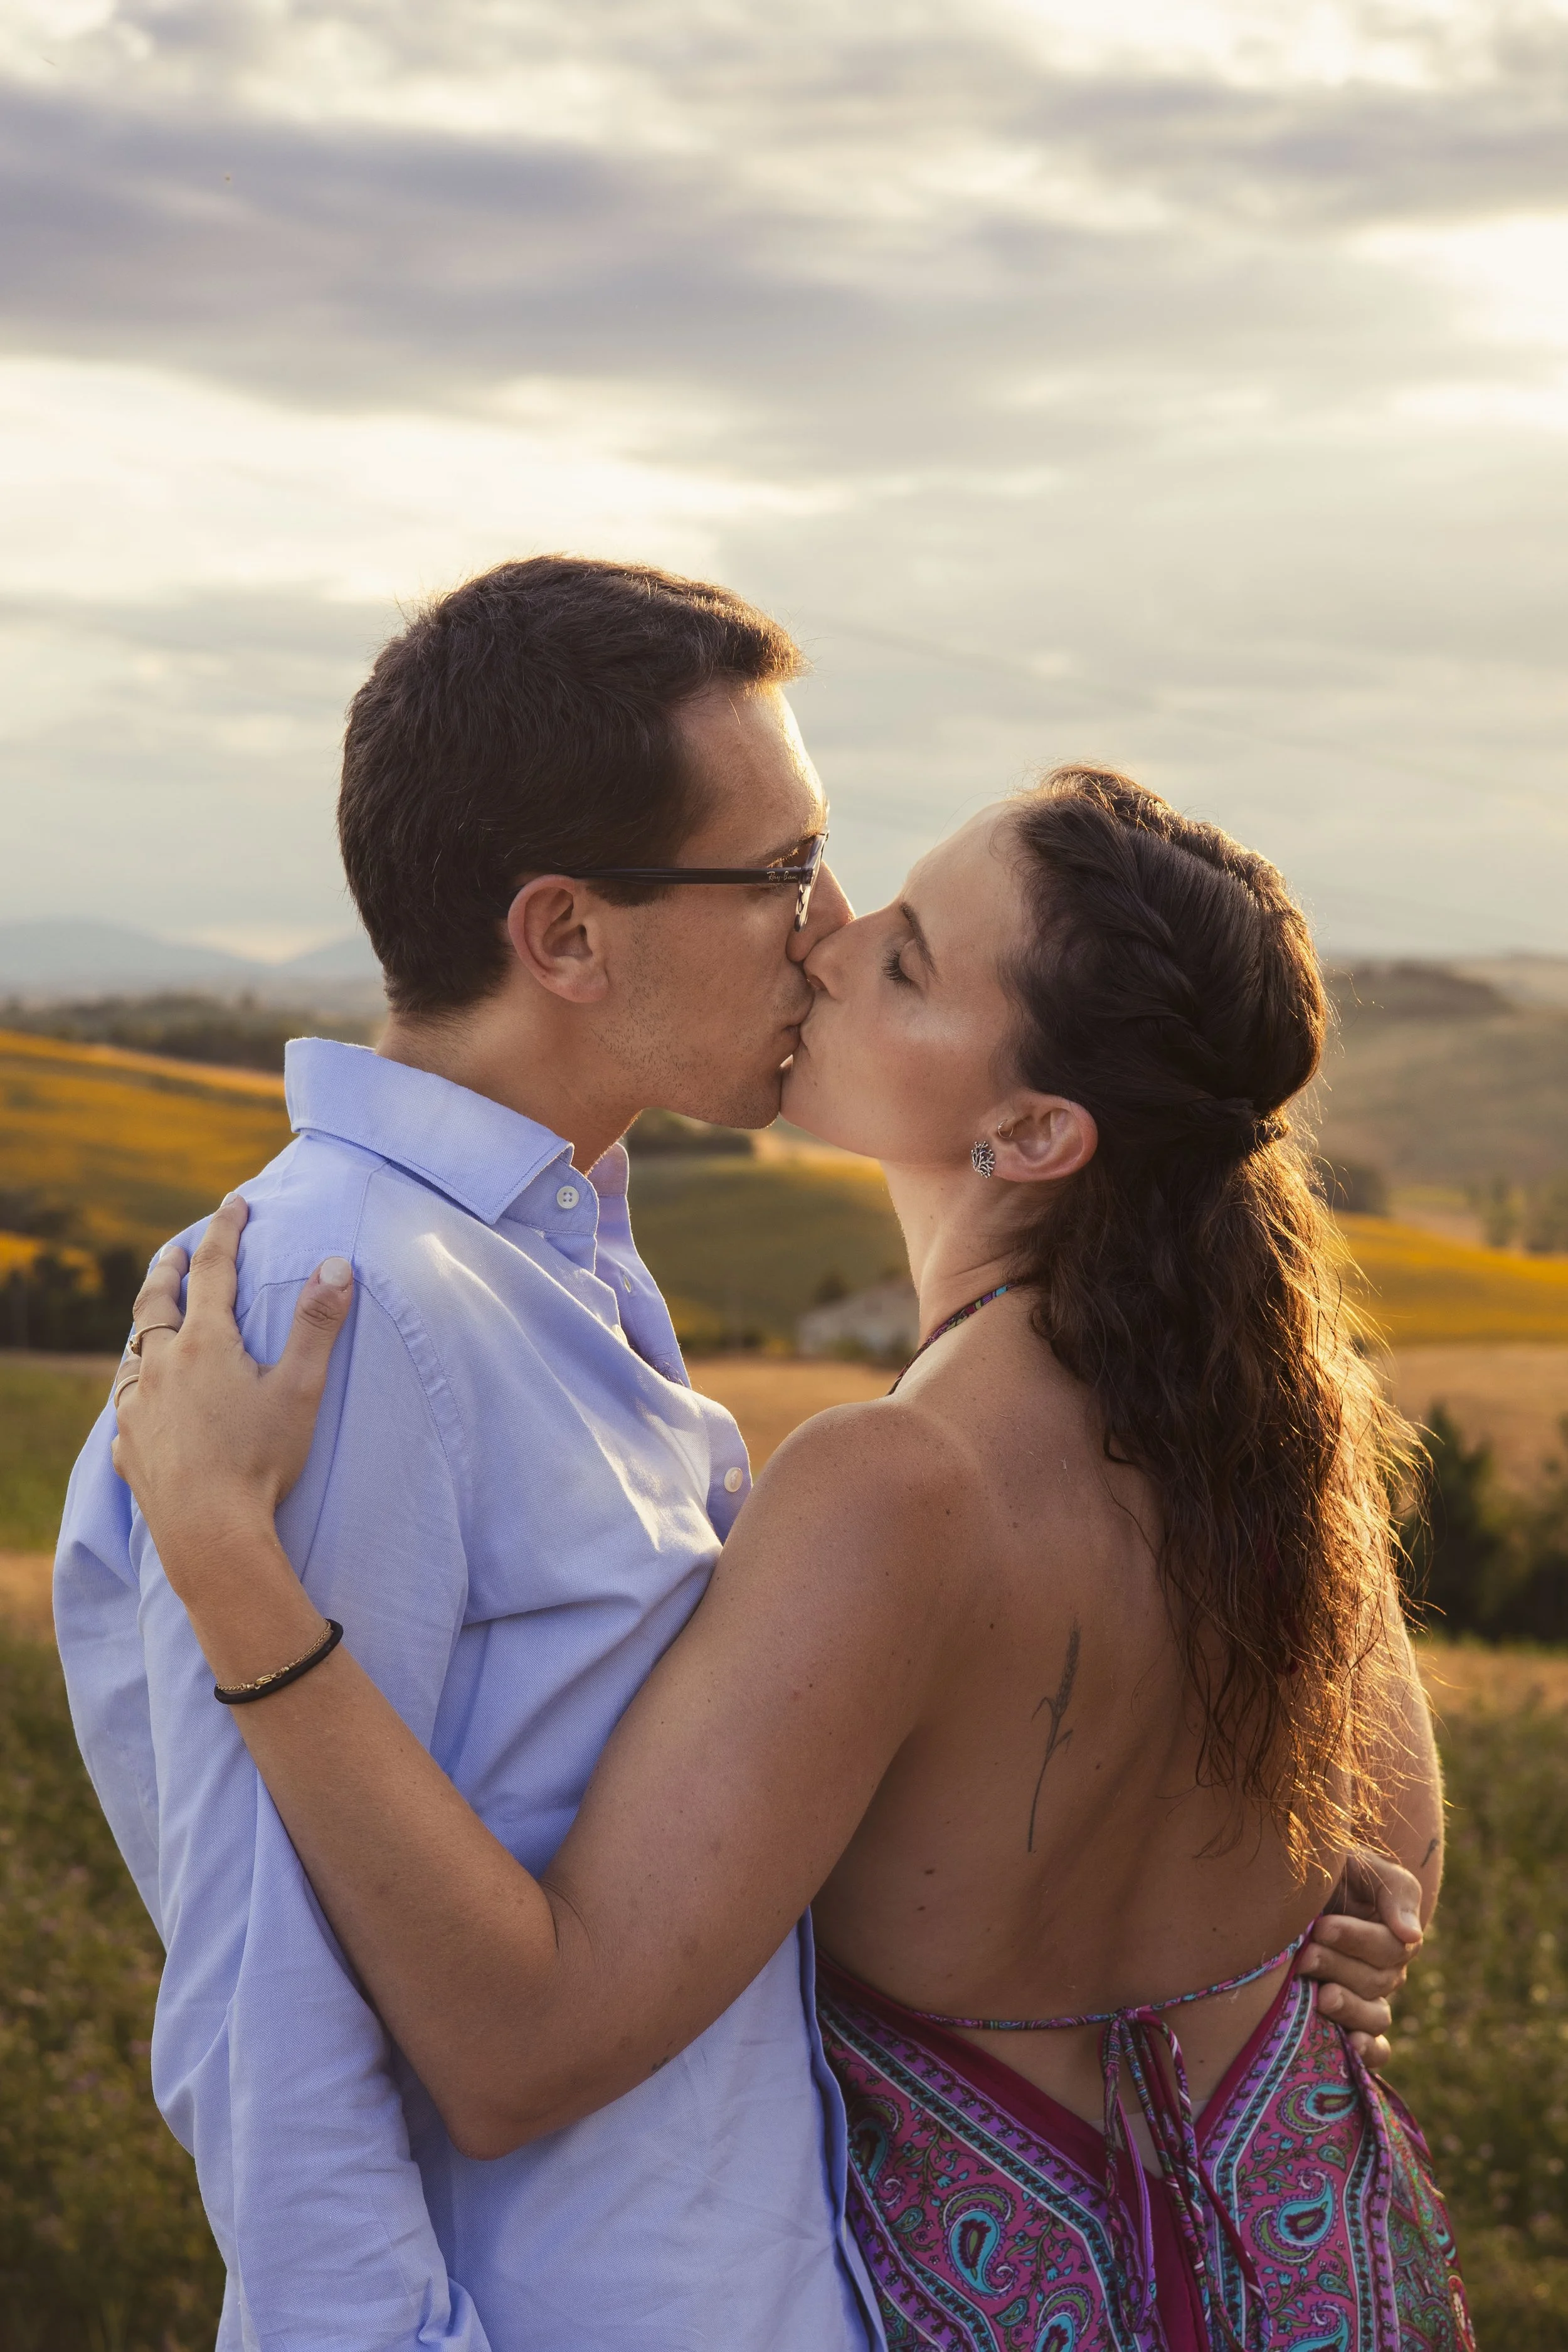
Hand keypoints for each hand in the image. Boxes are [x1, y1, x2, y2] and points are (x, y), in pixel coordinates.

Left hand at [111, 1195, 354, 1596]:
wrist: (210, 1534)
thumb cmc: (260, 1461)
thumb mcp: (300, 1390)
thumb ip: (318, 1326)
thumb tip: (338, 1264)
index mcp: (205, 1345)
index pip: (215, 1270)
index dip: (227, 1230)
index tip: (234, 1202)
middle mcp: (160, 1367)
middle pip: (155, 1302)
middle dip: (168, 1268)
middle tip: (177, 1250)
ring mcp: (136, 1409)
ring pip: (133, 1353)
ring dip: (146, 1327)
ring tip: (154, 1321)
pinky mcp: (128, 1449)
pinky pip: (125, 1408)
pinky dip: (135, 1390)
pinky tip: (141, 1402)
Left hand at [1297, 1848, 1424, 2068]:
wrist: (1277, 1893)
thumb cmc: (1317, 1873)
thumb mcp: (1354, 1864)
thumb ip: (1392, 1891)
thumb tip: (1412, 1936)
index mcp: (1389, 1930)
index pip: (1390, 1946)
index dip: (1357, 1939)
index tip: (1321, 1927)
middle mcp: (1383, 1968)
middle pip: (1378, 1980)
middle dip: (1339, 1966)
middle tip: (1305, 1956)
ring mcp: (1367, 1999)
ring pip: (1376, 2016)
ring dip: (1350, 2008)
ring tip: (1321, 1997)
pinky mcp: (1350, 2025)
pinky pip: (1376, 2049)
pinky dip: (1369, 2052)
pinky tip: (1350, 2047)